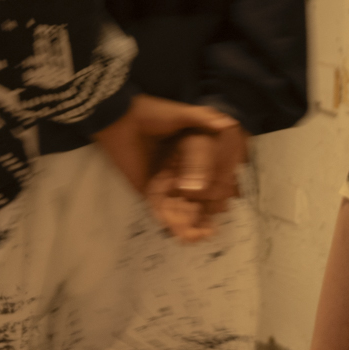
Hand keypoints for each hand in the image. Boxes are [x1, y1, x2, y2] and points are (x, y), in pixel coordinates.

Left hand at [92, 94, 244, 241]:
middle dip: (205, 214)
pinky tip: (182, 233)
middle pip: (197, 197)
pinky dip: (171, 222)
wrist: (120, 119)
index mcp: (192, 154)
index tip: (228, 203)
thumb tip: (228, 122)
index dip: (220, 191)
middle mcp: (181, 171)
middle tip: (211, 229)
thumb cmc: (150, 114)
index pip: (210, 177)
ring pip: (181, 207)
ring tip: (199, 235)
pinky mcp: (148, 189)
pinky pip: (161, 209)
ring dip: (189, 223)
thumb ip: (202, 118)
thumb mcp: (180, 113)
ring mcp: (165, 182)